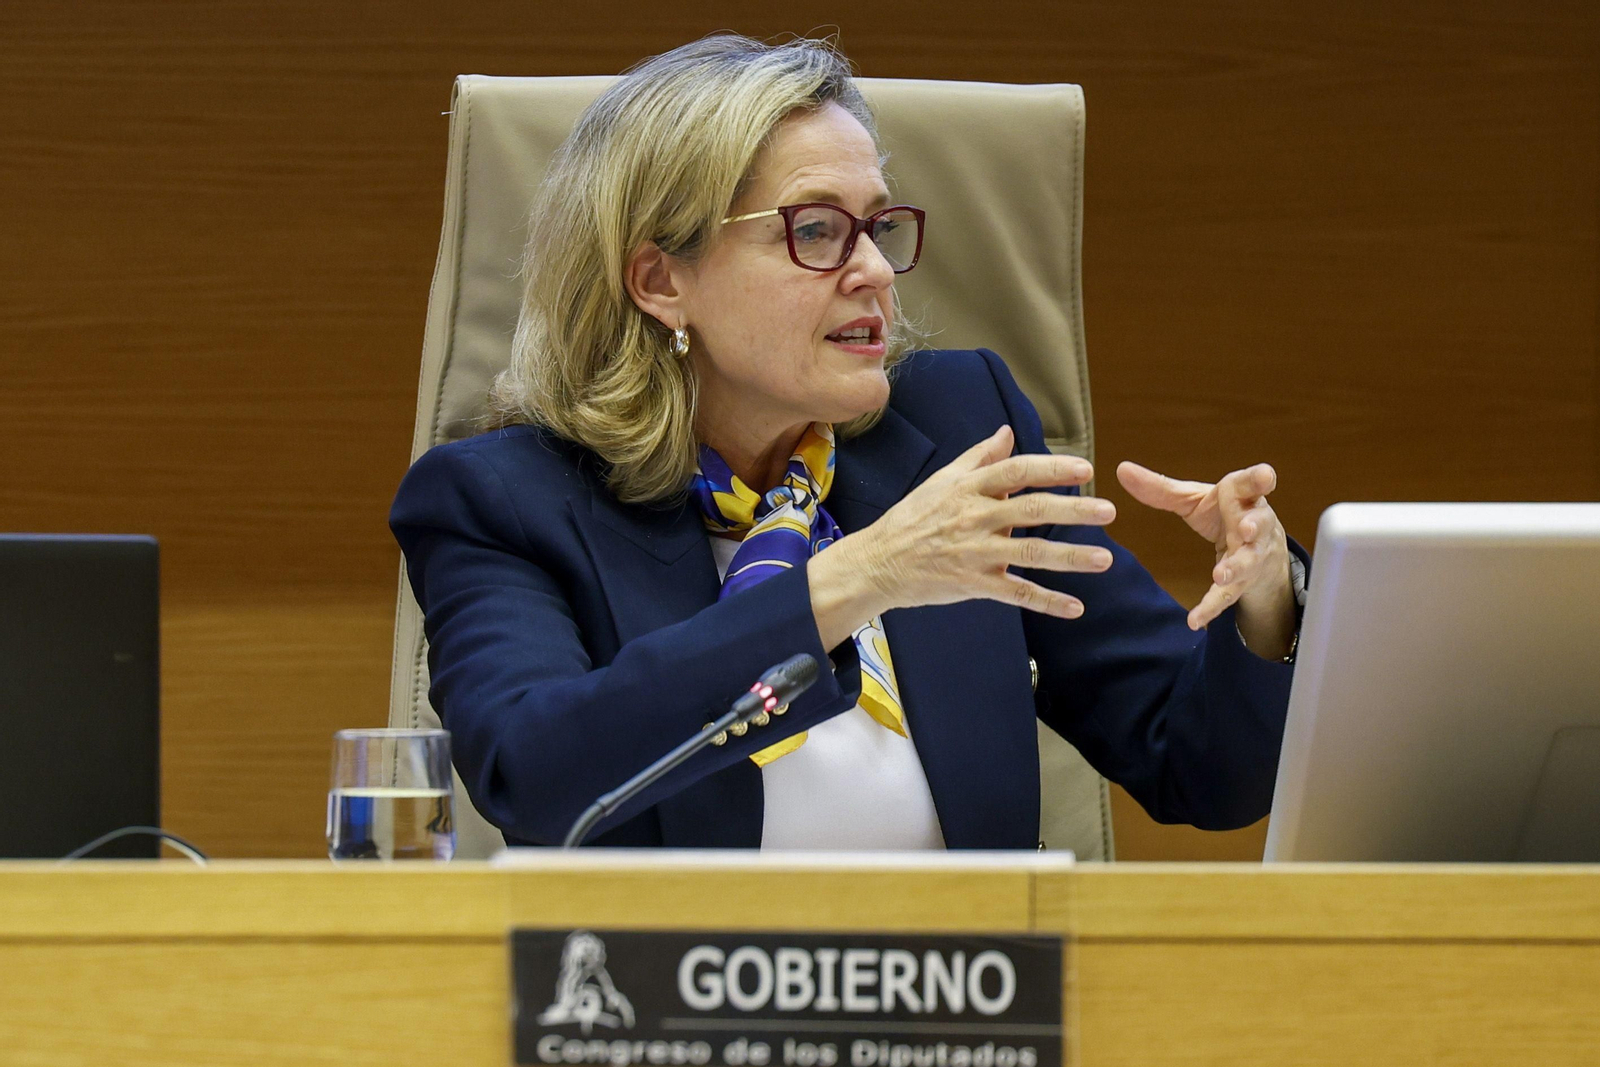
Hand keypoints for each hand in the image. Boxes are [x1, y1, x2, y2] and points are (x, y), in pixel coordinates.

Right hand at [809, 425, 1116, 648]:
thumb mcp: (941, 481)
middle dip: (1072, 509)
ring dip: (1070, 557)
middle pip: (1030, 510)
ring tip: (1104, 559)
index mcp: (968, 489)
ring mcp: (975, 553)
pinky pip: (1016, 593)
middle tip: (1108, 510)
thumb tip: (1008, 432)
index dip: (1051, 468)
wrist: (877, 563)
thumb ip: (979, 458)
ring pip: (1029, 553)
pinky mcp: (973, 584)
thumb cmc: (912, 520)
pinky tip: (1075, 607)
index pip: (1016, 472)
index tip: (1084, 468)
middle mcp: (974, 518)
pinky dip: (1046, 601)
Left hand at [1115, 460, 1295, 652]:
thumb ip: (1161, 488)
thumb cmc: (1226, 512)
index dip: (1260, 478)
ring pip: (1248, 562)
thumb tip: (1121, 469)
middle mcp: (1254, 524)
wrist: (1258, 546)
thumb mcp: (1194, 499)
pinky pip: (1229, 596)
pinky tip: (1195, 620)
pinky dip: (1212, 608)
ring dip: (1236, 568)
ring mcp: (1252, 555)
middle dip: (1253, 526)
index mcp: (1242, 497)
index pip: (1253, 484)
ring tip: (1221, 576)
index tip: (1265, 476)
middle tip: (1244, 529)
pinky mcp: (1244, 581)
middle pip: (1257, 525)